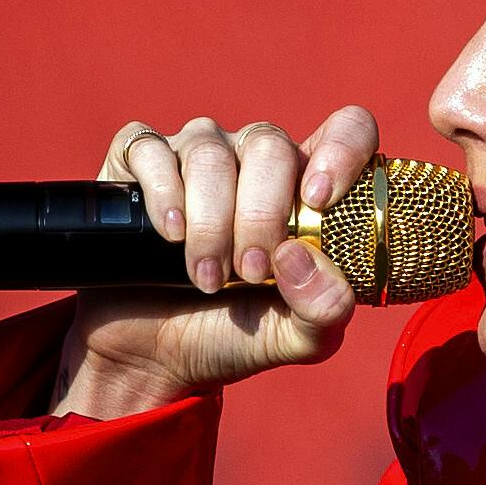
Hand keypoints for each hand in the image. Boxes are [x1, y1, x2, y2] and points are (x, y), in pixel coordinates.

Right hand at [49, 107, 377, 413]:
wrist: (154, 355)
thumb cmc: (235, 334)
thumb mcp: (297, 338)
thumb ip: (324, 308)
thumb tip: (300, 257)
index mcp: (306, 184)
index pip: (347, 128)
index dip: (341, 150)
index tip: (318, 200)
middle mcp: (254, 157)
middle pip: (270, 145)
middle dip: (260, 216)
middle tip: (250, 273)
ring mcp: (196, 153)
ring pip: (210, 153)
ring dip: (210, 224)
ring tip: (208, 279)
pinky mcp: (137, 162)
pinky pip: (150, 148)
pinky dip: (162, 194)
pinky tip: (170, 234)